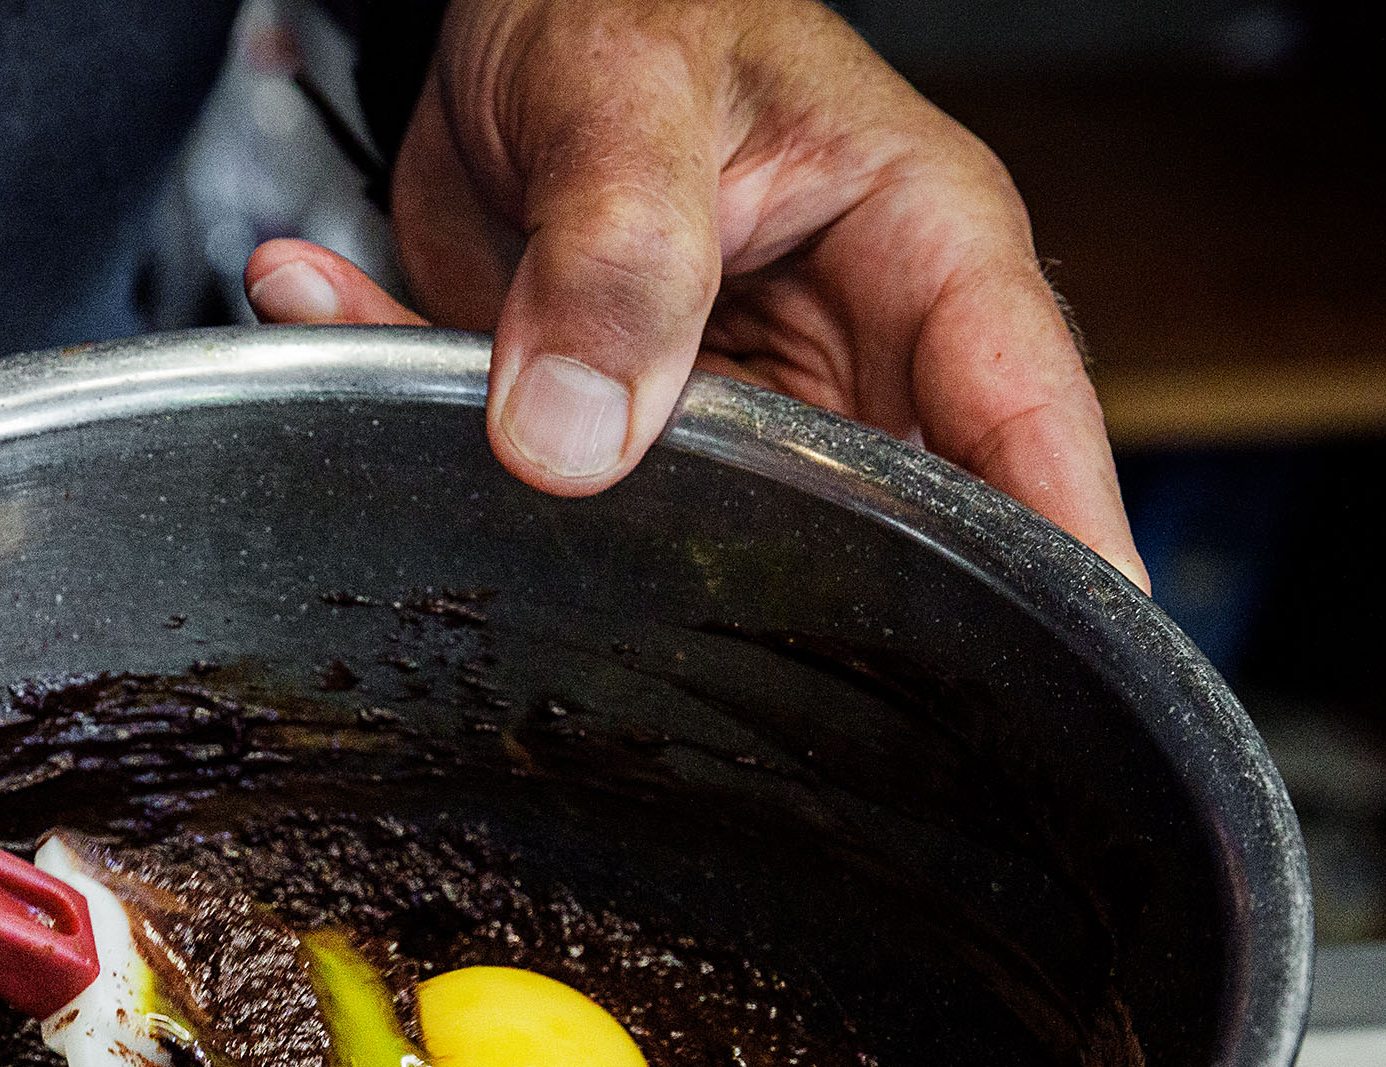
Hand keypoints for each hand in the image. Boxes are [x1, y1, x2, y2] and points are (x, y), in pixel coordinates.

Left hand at [245, 0, 1145, 586]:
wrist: (506, 1)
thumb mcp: (626, 90)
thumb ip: (614, 255)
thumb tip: (574, 439)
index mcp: (920, 254)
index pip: (1022, 421)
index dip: (1058, 558)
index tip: (1059, 679)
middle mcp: (844, 359)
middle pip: (875, 538)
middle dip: (776, 615)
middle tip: (673, 662)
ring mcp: (728, 416)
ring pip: (682, 543)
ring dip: (539, 510)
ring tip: (442, 405)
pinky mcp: (614, 439)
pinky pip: (536, 482)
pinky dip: (413, 416)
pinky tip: (326, 305)